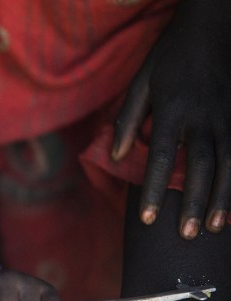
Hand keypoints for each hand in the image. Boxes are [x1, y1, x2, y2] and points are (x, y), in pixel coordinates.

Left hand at [112, 0, 230, 238]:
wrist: (212, 30)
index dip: (153, 190)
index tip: (146, 218)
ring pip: (227, 166)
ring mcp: (227, 119)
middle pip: (199, 168)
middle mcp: (203, 119)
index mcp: (173, 111)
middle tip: (184, 235)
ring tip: (211, 228)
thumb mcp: (141, 83)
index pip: (162, 158)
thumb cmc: (169, 58)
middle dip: (191, 203)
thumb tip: (116, 154)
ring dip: (220, 200)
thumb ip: (129, 120)